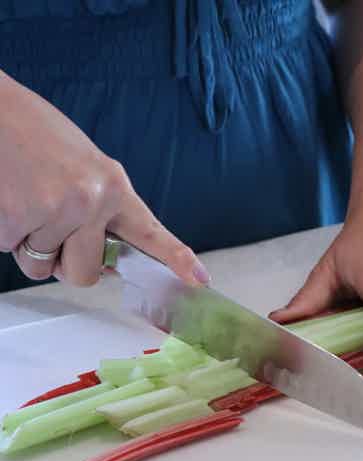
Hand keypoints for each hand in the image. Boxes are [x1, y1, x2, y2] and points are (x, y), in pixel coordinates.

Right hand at [0, 71, 208, 286]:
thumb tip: (106, 262)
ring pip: (42, 267)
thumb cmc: (34, 135)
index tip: (200, 280)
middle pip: (86, 273)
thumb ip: (100, 212)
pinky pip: (11, 251)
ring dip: (30, 244)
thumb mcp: (84, 169)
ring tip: (24, 198)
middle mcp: (93, 200)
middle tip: (49, 225)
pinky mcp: (18, 218)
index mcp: (114, 186)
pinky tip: (7, 196)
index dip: (177, 259)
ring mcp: (57, 211)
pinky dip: (5, 232)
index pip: (151, 233)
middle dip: (65, 262)